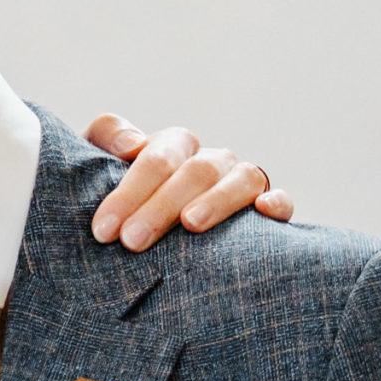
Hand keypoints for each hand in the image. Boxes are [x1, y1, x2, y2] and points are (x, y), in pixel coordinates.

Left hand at [83, 115, 294, 251]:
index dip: (129, 191)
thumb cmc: (119, 205)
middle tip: (132, 241)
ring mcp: (241, 184)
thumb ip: (107, 138)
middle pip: (196, 170)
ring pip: (242, 177)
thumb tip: (132, 145)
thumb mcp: (98, 167)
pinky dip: (278, 202)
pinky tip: (263, 212)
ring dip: (217, 199)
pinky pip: (282, 200)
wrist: (141, 236)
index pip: (157, 157)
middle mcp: (210, 163)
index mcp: (172, 148)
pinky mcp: (268, 210)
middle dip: (161, 205)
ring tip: (190, 224)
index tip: (104, 229)